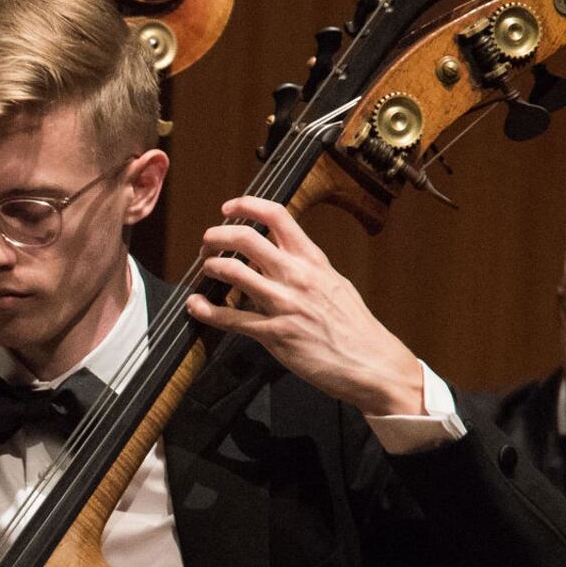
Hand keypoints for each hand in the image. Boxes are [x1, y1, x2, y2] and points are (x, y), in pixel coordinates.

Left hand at [187, 197, 428, 415]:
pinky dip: (206, 310)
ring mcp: (283, 303)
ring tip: (205, 270)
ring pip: (232, 271)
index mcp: (312, 259)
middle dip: (217, 236)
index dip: (247, 205)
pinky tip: (196, 306)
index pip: (277, 216)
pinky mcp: (273, 333)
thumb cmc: (354, 326)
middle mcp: (296, 275)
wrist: (369, 361)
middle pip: (245, 238)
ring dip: (210, 267)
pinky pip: (229, 317)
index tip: (229, 208)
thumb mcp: (334, 283)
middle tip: (208, 243)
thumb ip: (307, 268)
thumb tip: (282, 256)